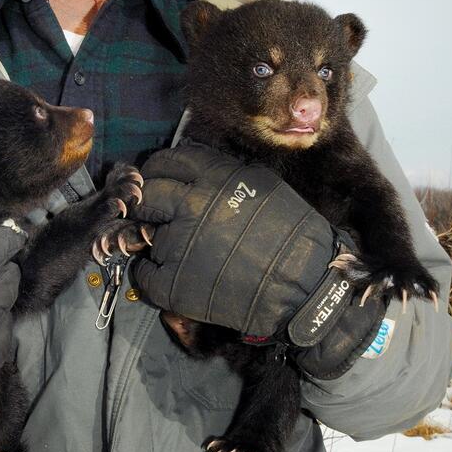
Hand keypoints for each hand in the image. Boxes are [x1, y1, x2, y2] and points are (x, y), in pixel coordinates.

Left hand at [130, 142, 384, 376]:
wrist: (305, 289)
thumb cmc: (290, 233)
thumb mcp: (261, 183)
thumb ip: (222, 171)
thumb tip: (191, 166)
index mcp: (212, 179)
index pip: (165, 162)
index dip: (159, 171)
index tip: (162, 181)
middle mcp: (190, 207)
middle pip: (146, 195)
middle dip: (150, 203)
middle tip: (160, 214)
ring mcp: (179, 246)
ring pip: (145, 234)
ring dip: (159, 240)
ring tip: (184, 249)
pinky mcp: (173, 285)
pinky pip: (145, 274)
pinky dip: (155, 275)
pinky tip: (176, 274)